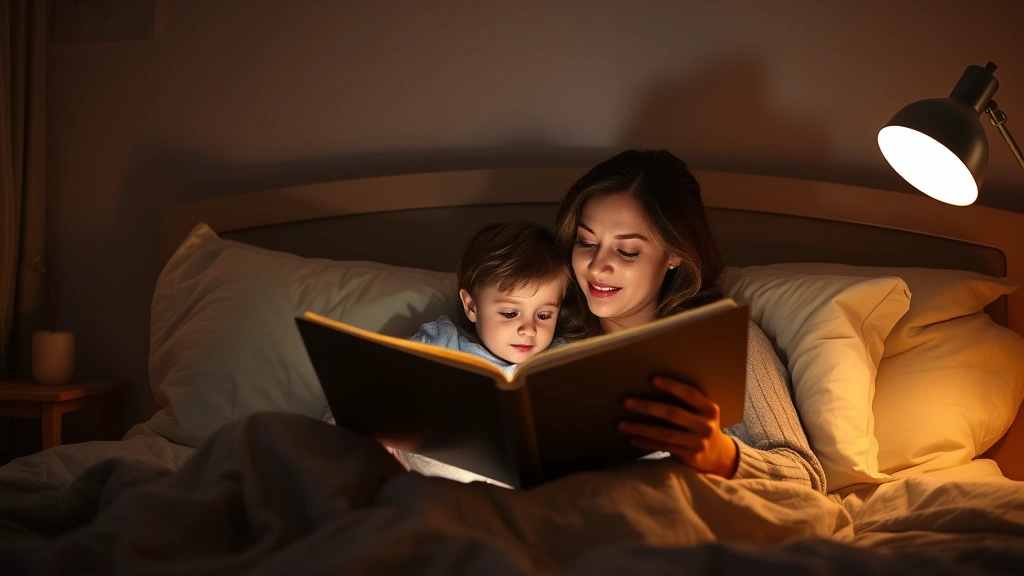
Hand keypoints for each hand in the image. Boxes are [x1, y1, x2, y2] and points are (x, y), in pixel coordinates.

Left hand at [619, 376, 738, 477]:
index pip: (690, 394)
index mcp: (709, 409)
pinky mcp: (689, 456)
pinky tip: (631, 439)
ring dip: (641, 428)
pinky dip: (646, 443)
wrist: (718, 456)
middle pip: (673, 413)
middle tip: (626, 402)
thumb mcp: (702, 413)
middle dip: (647, 407)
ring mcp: (697, 442)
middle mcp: (705, 425)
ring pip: (664, 433)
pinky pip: (663, 447)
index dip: (672, 386)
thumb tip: (650, 386)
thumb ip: (687, 403)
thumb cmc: (700, 426)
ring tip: (621, 424)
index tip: (652, 379)